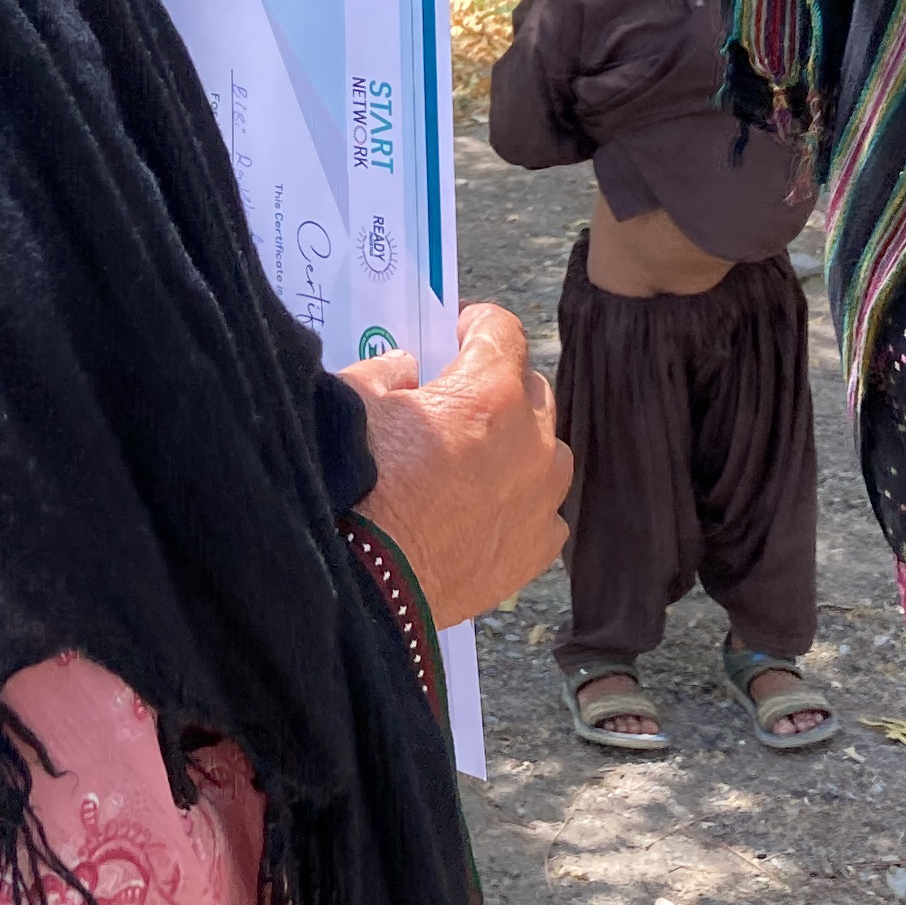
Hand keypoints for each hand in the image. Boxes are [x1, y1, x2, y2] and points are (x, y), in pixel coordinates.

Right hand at [343, 303, 570, 629]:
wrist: (365, 581)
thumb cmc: (357, 485)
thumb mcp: (356, 402)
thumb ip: (386, 372)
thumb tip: (405, 369)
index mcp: (489, 392)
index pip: (502, 330)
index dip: (476, 324)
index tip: (457, 333)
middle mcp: (531, 440)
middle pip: (532, 388)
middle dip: (499, 384)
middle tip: (459, 400)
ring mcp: (541, 497)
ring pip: (549, 451)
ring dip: (520, 445)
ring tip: (478, 460)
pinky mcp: (537, 548)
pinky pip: (545, 510)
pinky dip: (521, 503)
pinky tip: (484, 511)